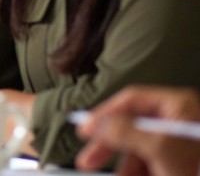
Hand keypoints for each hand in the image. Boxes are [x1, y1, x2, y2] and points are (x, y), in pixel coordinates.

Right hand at [75, 86, 199, 175]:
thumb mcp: (159, 147)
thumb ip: (124, 130)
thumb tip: (97, 123)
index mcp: (179, 106)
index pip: (131, 100)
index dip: (104, 113)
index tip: (85, 129)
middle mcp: (179, 120)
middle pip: (133, 126)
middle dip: (109, 145)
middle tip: (89, 158)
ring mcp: (182, 142)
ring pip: (141, 149)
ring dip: (124, 165)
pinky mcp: (182, 162)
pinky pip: (153, 162)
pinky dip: (139, 171)